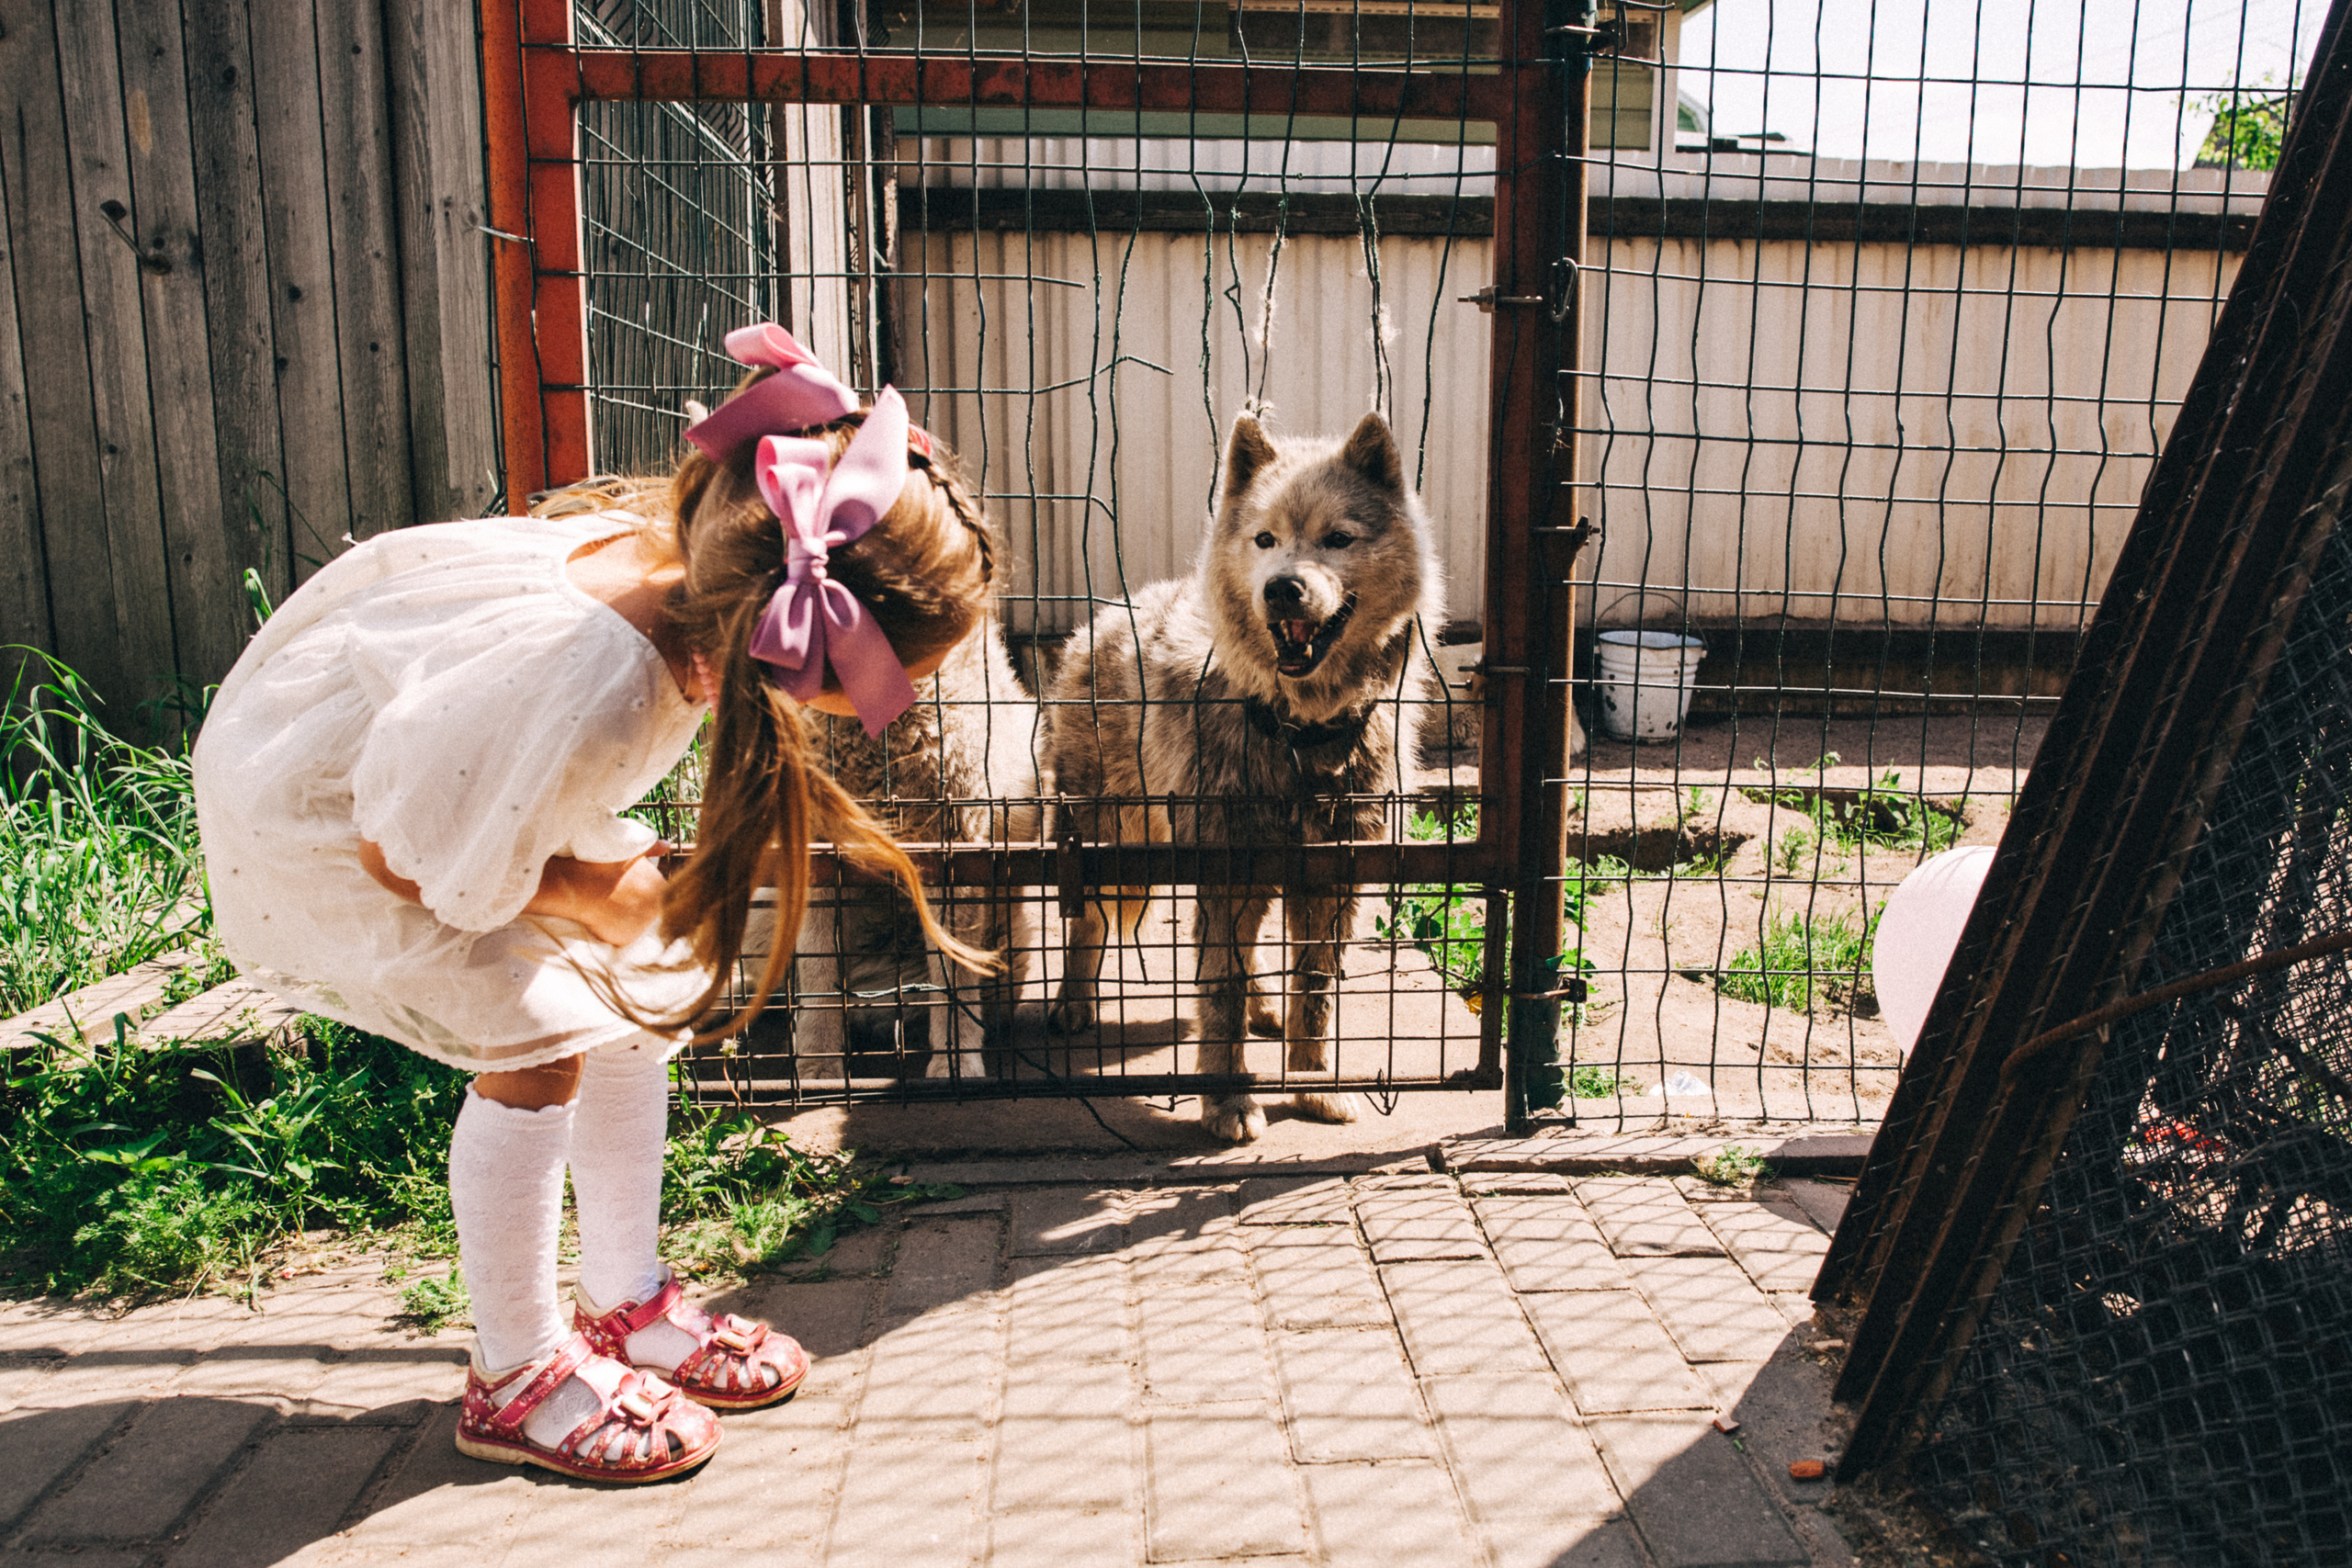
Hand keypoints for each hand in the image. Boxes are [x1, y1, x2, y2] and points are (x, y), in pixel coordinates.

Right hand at [528, 843, 671, 947]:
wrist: (580, 885)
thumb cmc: (603, 865)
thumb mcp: (630, 851)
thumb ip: (651, 848)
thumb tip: (666, 845)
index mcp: (661, 885)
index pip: (660, 892)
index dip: (642, 890)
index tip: (627, 887)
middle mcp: (657, 906)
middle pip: (650, 908)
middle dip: (636, 903)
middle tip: (616, 896)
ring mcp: (643, 924)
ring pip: (638, 923)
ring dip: (627, 917)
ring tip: (610, 906)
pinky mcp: (628, 938)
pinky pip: (625, 935)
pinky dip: (616, 929)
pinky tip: (604, 917)